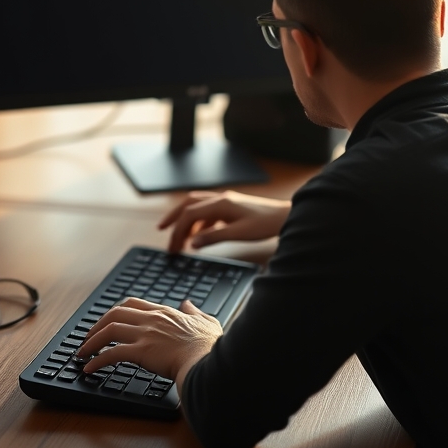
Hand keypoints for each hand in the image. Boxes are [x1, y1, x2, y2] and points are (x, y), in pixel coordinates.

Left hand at [76, 297, 222, 390]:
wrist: (209, 360)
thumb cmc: (209, 346)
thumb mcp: (206, 322)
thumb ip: (195, 311)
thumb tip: (188, 303)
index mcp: (164, 312)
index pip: (132, 304)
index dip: (115, 312)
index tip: (106, 322)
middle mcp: (152, 319)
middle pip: (115, 314)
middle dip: (96, 325)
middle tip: (88, 338)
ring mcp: (146, 334)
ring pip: (109, 330)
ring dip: (91, 342)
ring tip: (82, 353)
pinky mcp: (142, 352)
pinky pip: (112, 354)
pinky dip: (97, 360)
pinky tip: (89, 368)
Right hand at [158, 190, 291, 252]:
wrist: (286, 217)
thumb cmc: (265, 224)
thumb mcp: (238, 233)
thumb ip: (213, 237)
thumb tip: (192, 243)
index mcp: (220, 203)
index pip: (189, 214)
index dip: (177, 230)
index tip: (171, 248)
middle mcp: (220, 199)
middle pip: (188, 204)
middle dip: (173, 217)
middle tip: (161, 231)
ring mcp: (226, 202)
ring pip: (198, 207)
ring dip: (186, 220)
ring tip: (179, 238)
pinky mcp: (232, 209)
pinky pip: (209, 213)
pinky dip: (200, 223)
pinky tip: (199, 237)